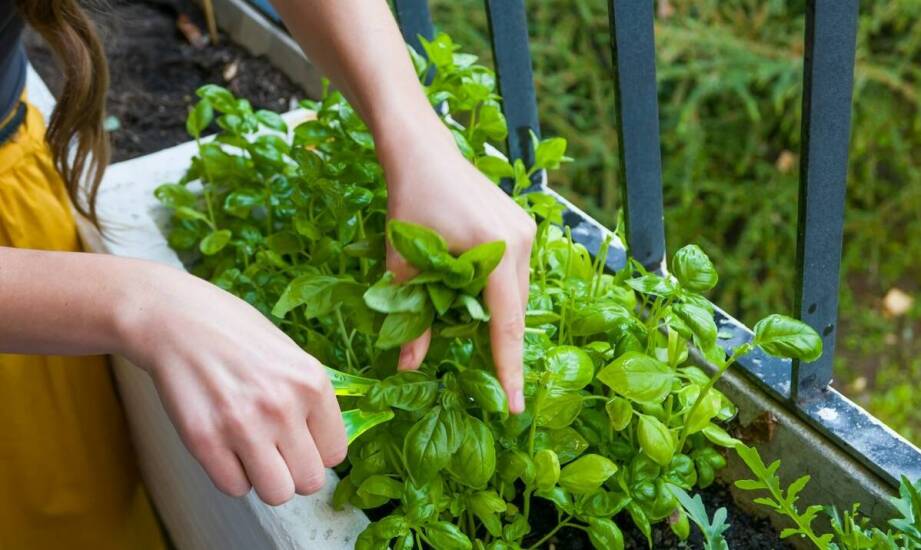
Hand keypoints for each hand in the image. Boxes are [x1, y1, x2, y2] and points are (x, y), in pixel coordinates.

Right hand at [116, 264, 346, 504]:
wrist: (175, 320)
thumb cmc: (235, 334)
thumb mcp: (290, 355)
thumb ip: (310, 399)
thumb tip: (324, 444)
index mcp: (311, 383)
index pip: (335, 454)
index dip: (316, 451)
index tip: (300, 441)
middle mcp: (282, 406)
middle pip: (310, 481)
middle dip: (293, 471)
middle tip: (276, 450)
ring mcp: (243, 426)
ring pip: (276, 494)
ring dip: (265, 479)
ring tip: (251, 451)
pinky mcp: (204, 440)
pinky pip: (234, 488)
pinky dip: (231, 474)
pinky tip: (224, 445)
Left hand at [377, 121, 535, 413]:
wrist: (421, 150)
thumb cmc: (408, 200)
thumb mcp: (404, 262)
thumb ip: (411, 317)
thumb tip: (407, 367)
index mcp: (495, 250)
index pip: (506, 324)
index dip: (509, 369)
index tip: (514, 406)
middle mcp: (521, 241)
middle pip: (514, 310)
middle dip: (500, 345)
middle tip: (490, 382)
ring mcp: (526, 230)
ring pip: (516, 293)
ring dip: (497, 316)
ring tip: (472, 334)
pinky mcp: (521, 224)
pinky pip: (514, 274)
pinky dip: (497, 294)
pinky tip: (475, 300)